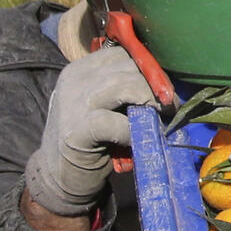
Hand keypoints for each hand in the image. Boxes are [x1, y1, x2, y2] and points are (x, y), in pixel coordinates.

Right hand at [26, 47, 156, 216]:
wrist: (59, 177)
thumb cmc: (92, 140)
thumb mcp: (103, 105)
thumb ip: (123, 87)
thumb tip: (167, 81)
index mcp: (81, 69)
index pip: (123, 53)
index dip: (150, 68)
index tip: (165, 88)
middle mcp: (75, 80)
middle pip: (129, 67)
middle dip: (157, 86)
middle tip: (171, 107)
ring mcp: (73, 104)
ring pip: (126, 87)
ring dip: (151, 104)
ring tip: (161, 120)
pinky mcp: (77, 131)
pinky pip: (116, 121)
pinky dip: (133, 130)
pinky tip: (136, 139)